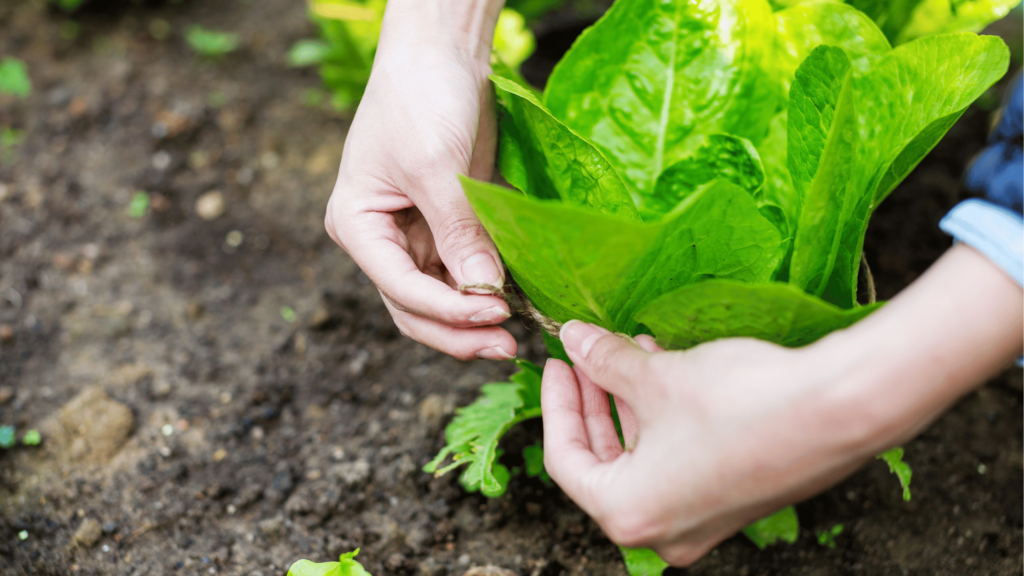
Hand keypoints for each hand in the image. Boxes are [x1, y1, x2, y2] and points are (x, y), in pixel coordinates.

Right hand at [325, 2, 515, 360]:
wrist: (441, 53)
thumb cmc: (421, 98)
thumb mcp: (436, 167)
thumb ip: (458, 232)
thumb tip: (486, 291)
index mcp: (359, 226)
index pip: (400, 288)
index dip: (447, 310)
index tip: (495, 314)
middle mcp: (382, 240)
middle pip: (414, 308)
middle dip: (457, 331)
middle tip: (506, 348)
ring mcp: (415, 236)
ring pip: (440, 299)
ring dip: (473, 320)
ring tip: (514, 335)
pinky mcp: (449, 226)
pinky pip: (465, 272)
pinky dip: (487, 290)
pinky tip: (517, 302)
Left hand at [541, 244, 1022, 564]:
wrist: (840, 410)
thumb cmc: (742, 402)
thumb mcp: (658, 377)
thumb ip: (605, 361)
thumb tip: (573, 338)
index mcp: (629, 513)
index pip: (566, 460)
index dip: (556, 405)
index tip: (557, 363)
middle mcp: (662, 531)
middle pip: (603, 462)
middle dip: (593, 402)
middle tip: (585, 356)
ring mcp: (700, 521)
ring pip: (642, 460)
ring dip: (629, 406)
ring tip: (626, 352)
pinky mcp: (731, 501)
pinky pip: (676, 462)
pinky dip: (662, 421)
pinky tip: (664, 372)